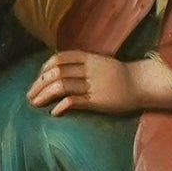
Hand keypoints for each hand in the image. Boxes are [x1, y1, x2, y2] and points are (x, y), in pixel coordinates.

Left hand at [28, 51, 144, 116]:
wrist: (141, 84)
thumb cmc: (119, 75)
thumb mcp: (100, 63)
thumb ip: (82, 64)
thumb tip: (59, 70)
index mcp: (89, 57)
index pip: (59, 58)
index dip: (44, 68)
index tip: (37, 78)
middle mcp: (89, 69)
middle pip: (56, 73)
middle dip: (39, 84)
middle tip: (29, 95)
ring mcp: (93, 84)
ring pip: (62, 86)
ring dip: (44, 95)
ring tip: (35, 104)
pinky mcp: (97, 100)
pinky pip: (74, 101)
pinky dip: (61, 106)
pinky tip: (54, 112)